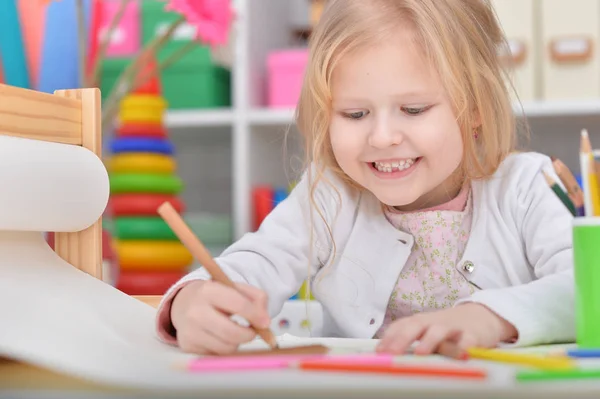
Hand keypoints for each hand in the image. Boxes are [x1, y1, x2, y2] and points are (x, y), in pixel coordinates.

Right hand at [170, 280, 270, 354]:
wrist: (183, 303)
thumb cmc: (215, 296)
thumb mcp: (234, 288)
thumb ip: (256, 297)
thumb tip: (264, 321)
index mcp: (208, 290)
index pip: (237, 304)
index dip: (255, 315)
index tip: (265, 322)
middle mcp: (195, 311)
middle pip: (231, 332)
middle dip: (248, 335)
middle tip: (253, 332)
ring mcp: (189, 330)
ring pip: (226, 347)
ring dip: (236, 342)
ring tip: (232, 331)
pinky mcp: (187, 345)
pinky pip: (216, 354)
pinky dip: (223, 347)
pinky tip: (218, 337)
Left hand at [375, 303, 517, 354]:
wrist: (480, 317)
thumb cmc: (446, 329)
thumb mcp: (425, 331)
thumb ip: (408, 340)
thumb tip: (384, 354)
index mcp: (420, 322)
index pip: (400, 326)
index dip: (388, 338)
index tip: (379, 351)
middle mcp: (433, 322)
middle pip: (415, 326)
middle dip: (401, 339)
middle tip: (391, 353)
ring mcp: (452, 328)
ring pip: (439, 331)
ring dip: (429, 341)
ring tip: (420, 353)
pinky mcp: (473, 336)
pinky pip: (466, 342)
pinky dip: (462, 349)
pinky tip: (457, 357)